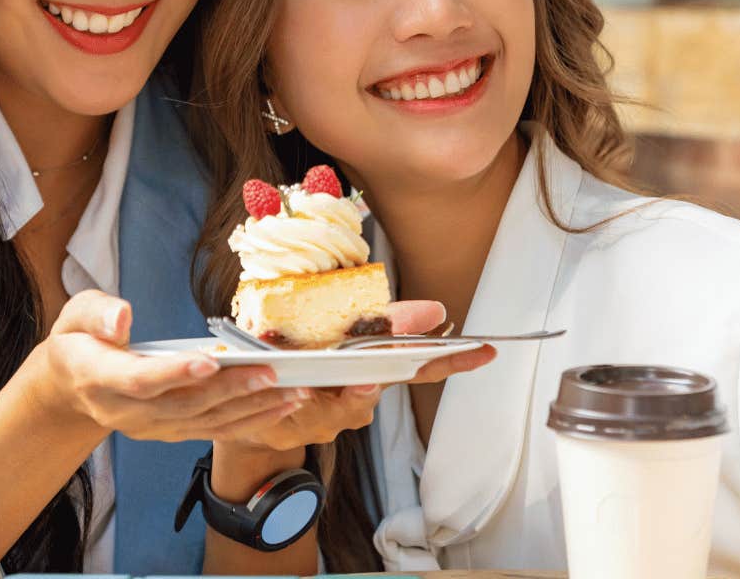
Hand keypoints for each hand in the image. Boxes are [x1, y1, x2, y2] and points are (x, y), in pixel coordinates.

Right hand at [37, 289, 300, 443]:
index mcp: (100, 378)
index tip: (210, 361)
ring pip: (205, 422)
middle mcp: (126, 411)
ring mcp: (149, 428)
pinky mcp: (169, 432)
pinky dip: (248, 420)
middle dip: (232, 390)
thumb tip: (122, 316)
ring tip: (292, 392)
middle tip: (273, 373)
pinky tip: (280, 407)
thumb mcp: (75, 315)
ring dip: (252, 409)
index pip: (141, 381)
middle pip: (184, 405)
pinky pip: (212, 431)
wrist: (71, 386)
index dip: (176, 373)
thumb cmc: (79, 340)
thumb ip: (97, 314)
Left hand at [215, 300, 497, 454]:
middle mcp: (354, 404)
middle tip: (368, 382)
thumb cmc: (307, 360)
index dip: (453, 361)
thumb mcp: (348, 333)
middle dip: (365, 392)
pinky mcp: (285, 429)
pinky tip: (291, 388)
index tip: (484, 351)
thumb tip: (436, 310)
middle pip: (367, 400)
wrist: (255, 396)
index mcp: (373, 376)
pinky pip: (290, 416)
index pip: (419, 370)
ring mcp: (322, 421)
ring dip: (324, 399)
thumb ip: (390, 324)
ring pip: (330, 413)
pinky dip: (290, 403)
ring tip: (319, 385)